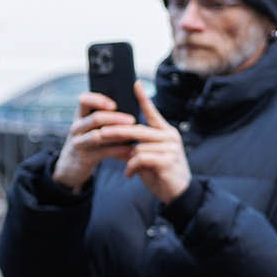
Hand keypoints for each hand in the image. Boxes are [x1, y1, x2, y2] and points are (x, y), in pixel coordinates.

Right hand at [49, 91, 138, 192]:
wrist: (72, 166)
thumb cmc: (88, 141)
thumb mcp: (89, 127)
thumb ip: (103, 117)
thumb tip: (131, 108)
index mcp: (80, 115)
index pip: (84, 100)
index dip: (98, 100)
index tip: (114, 105)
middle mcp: (77, 128)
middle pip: (95, 119)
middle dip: (115, 118)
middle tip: (132, 120)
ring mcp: (79, 143)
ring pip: (98, 136)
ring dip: (117, 133)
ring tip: (133, 133)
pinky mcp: (84, 158)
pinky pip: (103, 152)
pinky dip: (118, 150)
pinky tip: (130, 149)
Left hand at [121, 81, 191, 203]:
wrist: (177, 193)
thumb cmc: (160, 172)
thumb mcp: (146, 157)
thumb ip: (134, 146)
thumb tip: (114, 139)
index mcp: (165, 132)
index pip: (152, 112)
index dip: (143, 98)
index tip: (135, 83)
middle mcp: (169, 136)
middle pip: (137, 130)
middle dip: (116, 133)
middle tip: (99, 135)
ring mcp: (170, 148)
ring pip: (137, 146)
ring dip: (128, 159)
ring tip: (130, 168)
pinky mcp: (168, 161)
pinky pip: (140, 158)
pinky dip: (131, 167)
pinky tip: (130, 174)